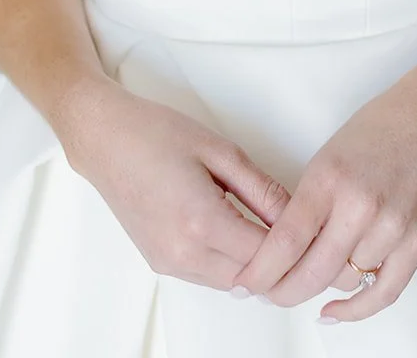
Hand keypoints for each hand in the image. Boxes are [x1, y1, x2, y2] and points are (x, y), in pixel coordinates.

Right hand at [62, 78, 292, 287]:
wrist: (104, 139)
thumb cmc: (156, 133)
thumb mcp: (220, 151)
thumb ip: (262, 189)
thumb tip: (294, 216)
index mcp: (202, 222)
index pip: (266, 255)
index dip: (295, 245)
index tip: (311, 228)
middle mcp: (183, 253)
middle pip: (251, 278)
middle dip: (279, 260)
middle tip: (297, 229)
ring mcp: (169, 262)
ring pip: (230, 284)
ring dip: (252, 264)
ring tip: (266, 227)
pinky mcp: (160, 262)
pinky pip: (207, 276)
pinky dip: (228, 262)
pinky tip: (235, 230)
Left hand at [229, 57, 416, 323]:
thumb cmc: (383, 126)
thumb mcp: (329, 154)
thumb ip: (310, 201)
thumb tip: (287, 247)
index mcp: (329, 178)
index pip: (285, 242)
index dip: (260, 272)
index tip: (244, 285)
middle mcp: (359, 205)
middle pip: (310, 272)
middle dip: (280, 292)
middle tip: (265, 294)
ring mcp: (392, 226)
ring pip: (344, 281)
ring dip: (318, 289)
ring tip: (300, 286)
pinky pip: (384, 292)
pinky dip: (357, 309)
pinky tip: (335, 309)